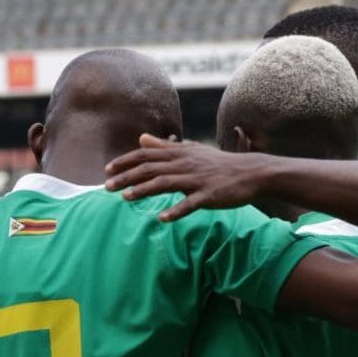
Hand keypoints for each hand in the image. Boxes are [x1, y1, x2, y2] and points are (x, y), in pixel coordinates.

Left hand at [104, 134, 272, 220]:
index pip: (146, 155)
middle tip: (106, 187)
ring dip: (144, 191)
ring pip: (165, 184)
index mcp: (179, 154)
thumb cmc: (218, 164)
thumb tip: (141, 138)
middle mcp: (185, 164)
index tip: (107, 170)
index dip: (125, 161)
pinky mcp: (209, 195)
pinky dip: (176, 211)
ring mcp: (197, 180)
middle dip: (126, 177)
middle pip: (150, 169)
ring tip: (126, 199)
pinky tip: (162, 218)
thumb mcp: (190, 151)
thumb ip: (164, 146)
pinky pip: (190, 204)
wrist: (251, 172)